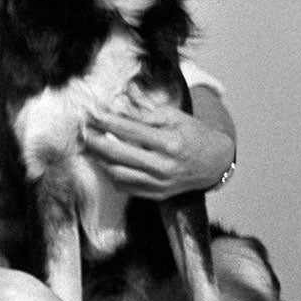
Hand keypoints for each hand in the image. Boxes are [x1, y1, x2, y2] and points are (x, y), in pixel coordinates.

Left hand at [83, 94, 233, 198]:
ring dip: (99, 159)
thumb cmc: (194, 135)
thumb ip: (145, 113)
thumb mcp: (175, 117)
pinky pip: (124, 186)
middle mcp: (164, 166)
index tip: (92, 114)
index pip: (131, 131)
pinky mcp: (155, 195)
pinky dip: (110, 174)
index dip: (107, 121)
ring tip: (90, 146)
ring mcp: (159, 183)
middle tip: (84, 131)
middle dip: (96, 141)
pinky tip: (104, 161)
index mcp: (171, 143)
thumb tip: (116, 106)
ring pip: (117, 173)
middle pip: (118, 154)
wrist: (216, 163)